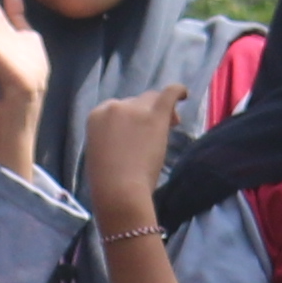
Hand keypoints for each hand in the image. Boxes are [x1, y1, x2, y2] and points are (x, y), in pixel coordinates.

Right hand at [78, 78, 185, 220]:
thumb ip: (112, 139)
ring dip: (160, 109)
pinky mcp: (154, 115)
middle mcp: (114, 106)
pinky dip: (178, 91)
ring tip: (172, 124)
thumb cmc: (107, 183)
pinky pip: (169, 93)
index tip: (139, 133)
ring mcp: (134, 109)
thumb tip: (131, 136)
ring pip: (151, 99)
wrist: (118, 191)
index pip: (117, 109)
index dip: (131, 118)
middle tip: (157, 133)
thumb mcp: (100, 153)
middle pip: (135, 102)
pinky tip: (185, 94)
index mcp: (96, 115)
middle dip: (146, 114)